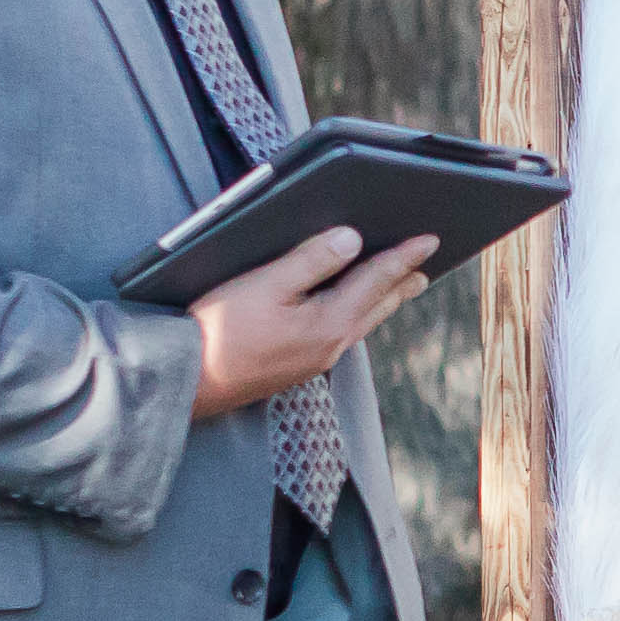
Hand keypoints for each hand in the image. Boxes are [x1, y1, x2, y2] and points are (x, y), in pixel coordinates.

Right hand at [191, 225, 438, 416]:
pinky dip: (357, 315)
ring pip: (361, 324)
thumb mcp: (266, 284)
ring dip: (383, 301)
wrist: (189, 381)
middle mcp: (330, 347)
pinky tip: (349, 311)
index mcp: (329, 323)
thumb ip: (310, 260)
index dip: (403, 256)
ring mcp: (314, 361)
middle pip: (377, 307)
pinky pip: (341, 334)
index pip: (377, 280)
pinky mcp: (297, 367)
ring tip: (398, 288)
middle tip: (424, 266)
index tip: (430, 239)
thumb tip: (352, 239)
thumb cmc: (220, 332)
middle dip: (402, 283)